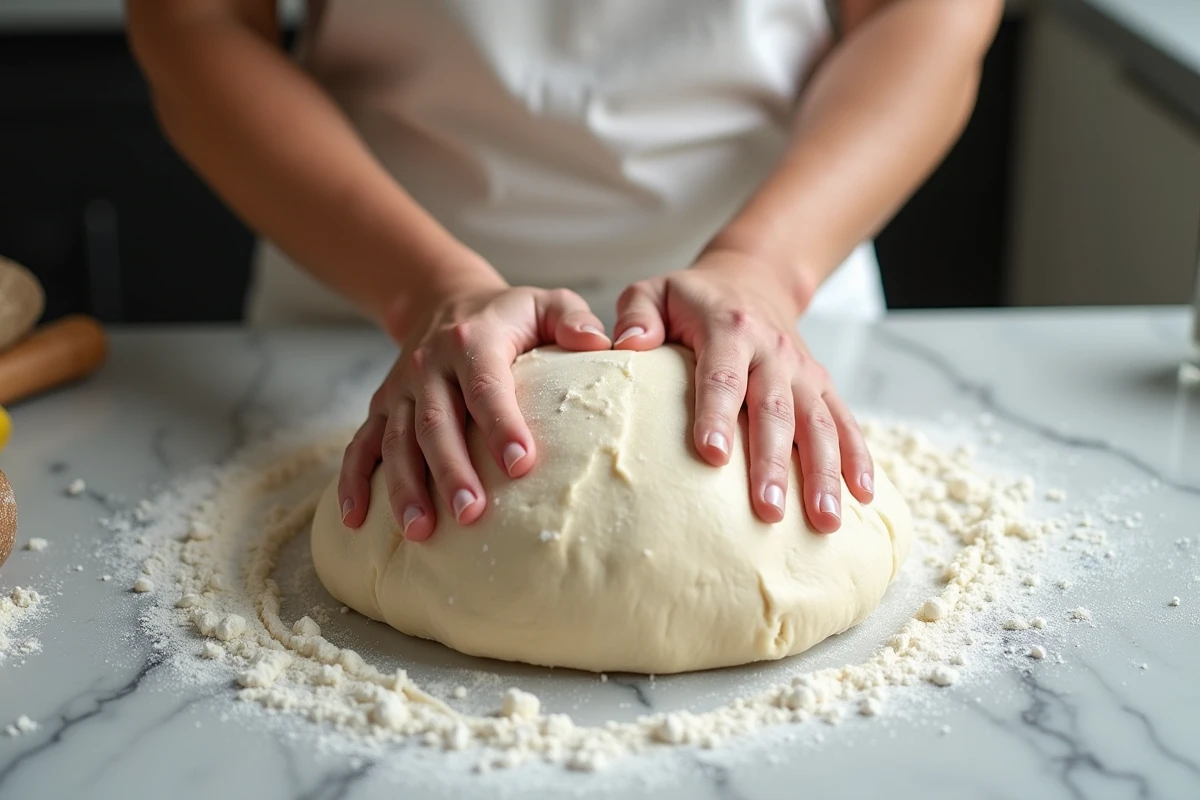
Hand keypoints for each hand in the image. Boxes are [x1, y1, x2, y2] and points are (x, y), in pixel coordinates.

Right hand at [338, 280, 610, 540]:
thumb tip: (600, 342)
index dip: (502, 425)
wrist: (443, 300)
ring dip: (405, 487)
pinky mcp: (381, 408)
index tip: (521, 466)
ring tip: (421, 530)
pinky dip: (353, 482)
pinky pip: (361, 445)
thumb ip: (573, 319)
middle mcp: (429, 365)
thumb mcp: (546, 303)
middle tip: (471, 514)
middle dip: (451, 470)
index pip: (487, 387)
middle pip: (436, 423)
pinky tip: (356, 520)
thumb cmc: (509, 315)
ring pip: (397, 441)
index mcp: (474, 342)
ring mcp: (401, 389)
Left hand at [610, 250, 872, 531]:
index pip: (722, 376)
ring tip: (823, 523)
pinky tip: (863, 497)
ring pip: (818, 424)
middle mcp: (772, 350)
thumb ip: (636, 316)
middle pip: (775, 411)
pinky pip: (845, 422)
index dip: (717, 415)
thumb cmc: (693, 298)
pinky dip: (858, 459)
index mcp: (728, 328)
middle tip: (768, 510)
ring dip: (824, 473)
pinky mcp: (821, 386)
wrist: (754, 279)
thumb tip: (626, 345)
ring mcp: (802, 371)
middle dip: (774, 462)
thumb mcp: (653, 292)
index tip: (711, 456)